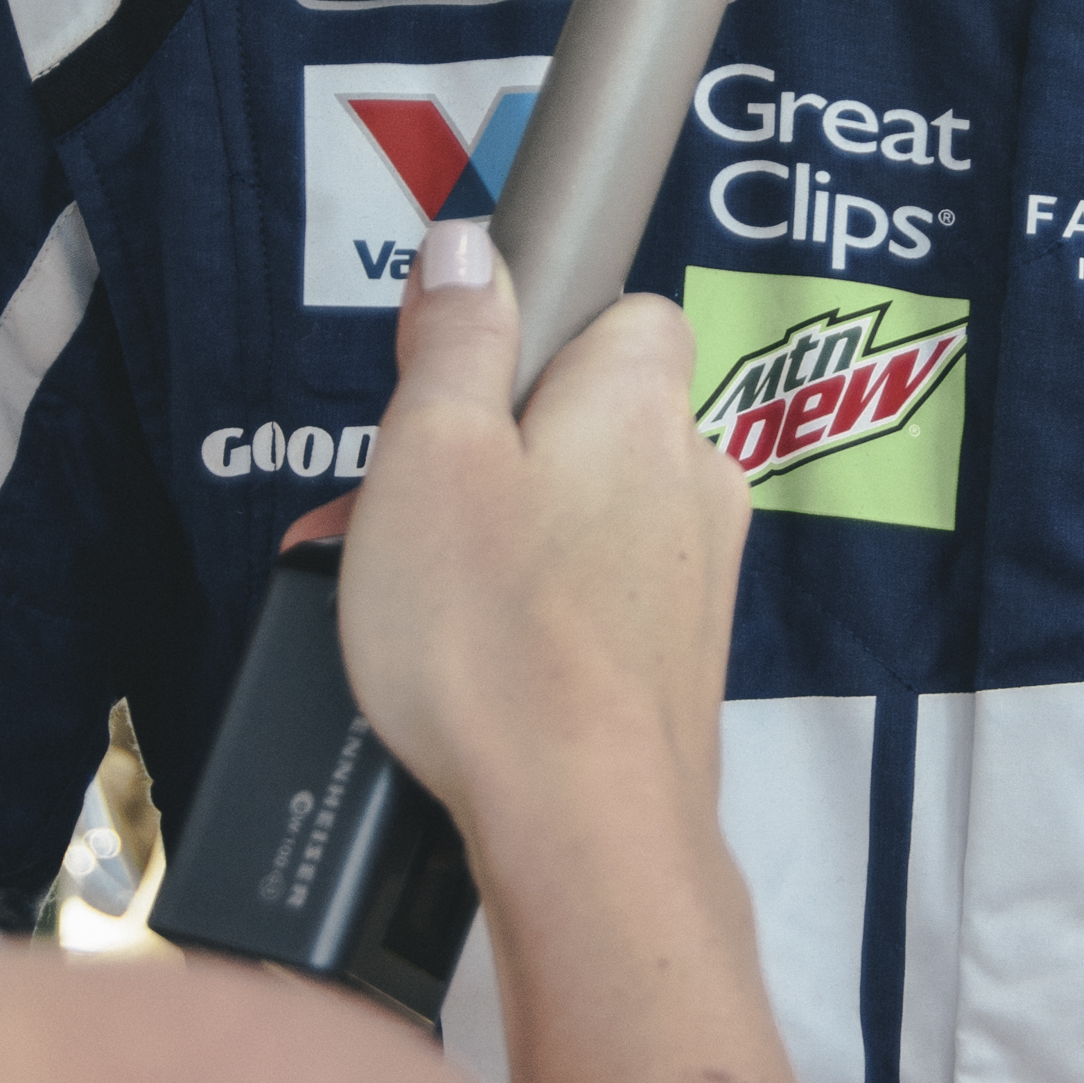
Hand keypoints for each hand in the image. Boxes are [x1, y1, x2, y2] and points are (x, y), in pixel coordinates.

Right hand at [334, 235, 750, 854]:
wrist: (584, 831)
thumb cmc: (500, 644)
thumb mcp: (430, 454)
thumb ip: (454, 339)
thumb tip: (471, 251)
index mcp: (640, 398)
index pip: (613, 311)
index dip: (522, 340)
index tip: (444, 392)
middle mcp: (691, 473)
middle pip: (579, 418)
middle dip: (480, 455)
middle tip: (390, 513)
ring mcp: (693, 573)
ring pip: (576, 512)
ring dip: (489, 537)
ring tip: (398, 601)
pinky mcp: (675, 657)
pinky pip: (589, 595)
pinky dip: (525, 609)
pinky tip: (458, 661)